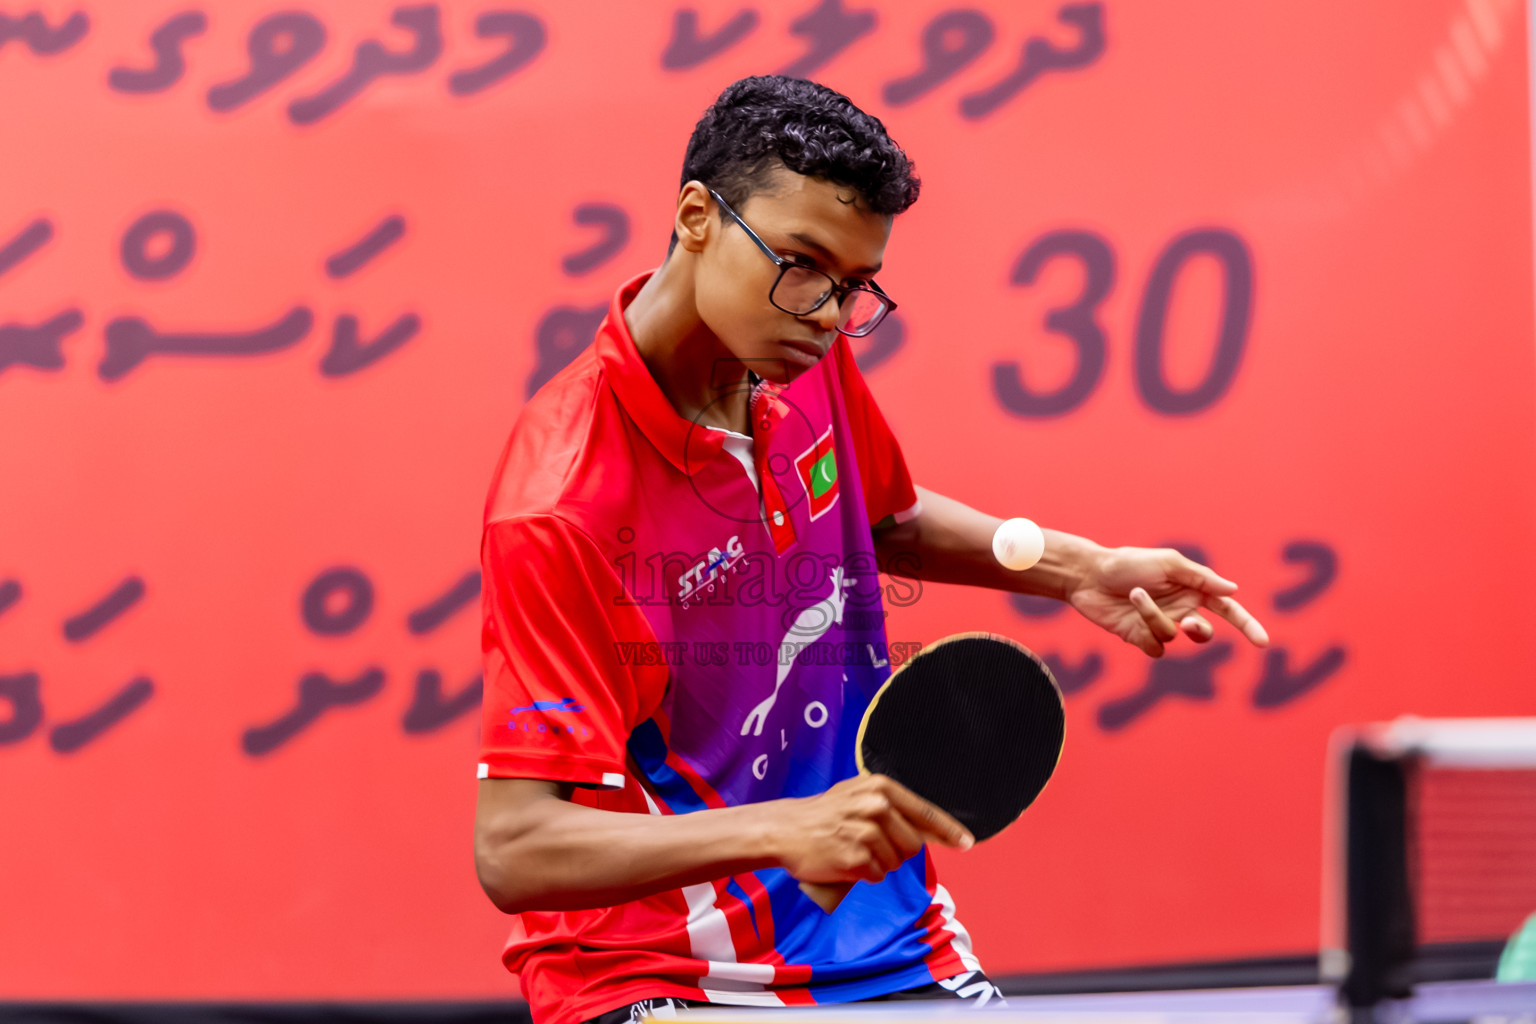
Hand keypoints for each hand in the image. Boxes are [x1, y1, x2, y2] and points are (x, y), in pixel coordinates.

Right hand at [769, 774, 972, 885]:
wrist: (784, 829)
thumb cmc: (824, 814)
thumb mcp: (858, 795)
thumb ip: (892, 806)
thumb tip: (930, 828)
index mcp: (880, 788)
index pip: (925, 812)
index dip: (949, 830)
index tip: (966, 842)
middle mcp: (877, 807)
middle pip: (913, 844)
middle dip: (898, 851)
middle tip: (871, 846)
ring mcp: (866, 832)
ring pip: (895, 862)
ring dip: (879, 864)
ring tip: (854, 851)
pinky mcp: (855, 858)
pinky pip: (876, 875)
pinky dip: (864, 875)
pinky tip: (847, 862)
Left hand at [1067, 546, 1269, 657]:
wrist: (1089, 576)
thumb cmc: (1128, 563)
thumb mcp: (1166, 562)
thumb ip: (1200, 577)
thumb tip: (1233, 589)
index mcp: (1192, 589)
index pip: (1228, 609)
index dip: (1247, 626)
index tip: (1263, 642)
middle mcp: (1180, 609)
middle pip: (1204, 634)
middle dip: (1199, 632)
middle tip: (1188, 623)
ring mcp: (1161, 625)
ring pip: (1173, 638)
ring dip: (1154, 617)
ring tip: (1135, 596)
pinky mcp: (1140, 637)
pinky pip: (1155, 649)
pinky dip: (1145, 634)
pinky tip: (1130, 619)